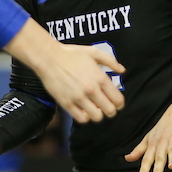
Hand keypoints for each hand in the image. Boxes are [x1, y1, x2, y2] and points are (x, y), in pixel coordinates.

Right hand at [6, 20, 125, 123]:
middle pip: (110, 111)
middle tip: (107, 108)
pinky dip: (85, 117)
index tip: (117, 103)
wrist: (49, 58)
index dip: (120, 104)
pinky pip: (81, 119)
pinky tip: (83, 110)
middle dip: (111, 111)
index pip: (118, 100)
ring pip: (97, 117)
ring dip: (98, 114)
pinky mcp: (67, 103)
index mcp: (100, 78)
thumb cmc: (71, 54)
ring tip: (94, 109)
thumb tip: (122, 70)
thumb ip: (110, 61)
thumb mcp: (94, 52)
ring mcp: (79, 98)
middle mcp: (91, 89)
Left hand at [125, 95, 171, 171]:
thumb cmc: (161, 129)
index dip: (144, 168)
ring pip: (171, 149)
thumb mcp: (148, 139)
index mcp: (153, 145)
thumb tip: (126, 158)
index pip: (147, 158)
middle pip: (159, 156)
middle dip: (157, 168)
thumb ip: (138, 150)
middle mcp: (161, 142)